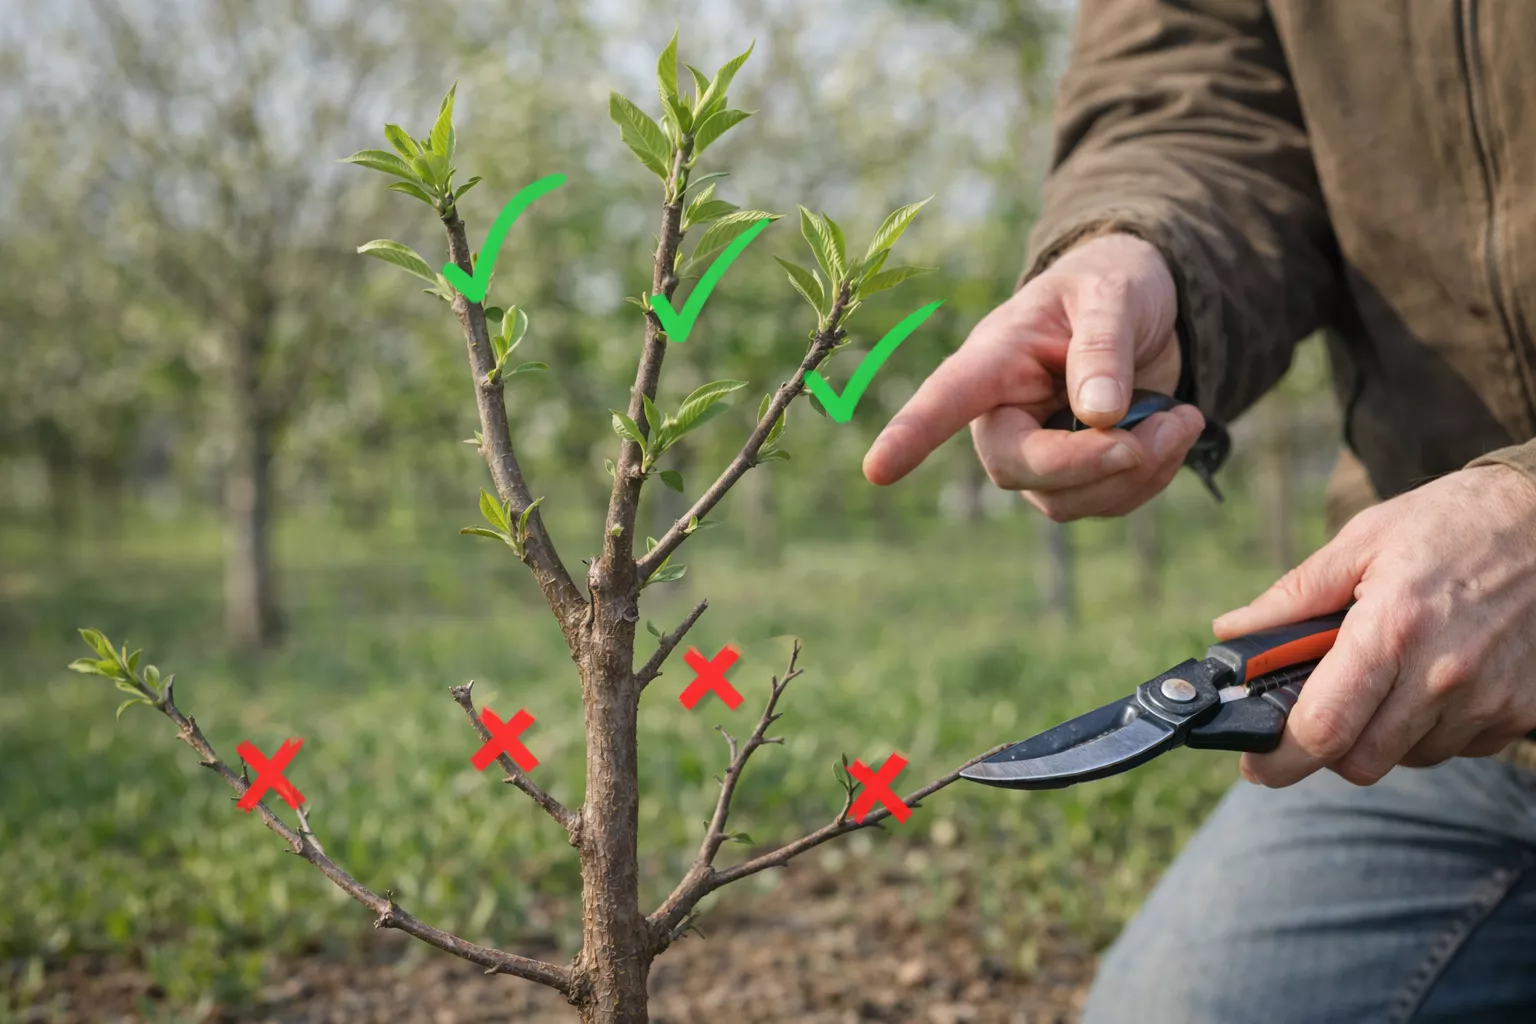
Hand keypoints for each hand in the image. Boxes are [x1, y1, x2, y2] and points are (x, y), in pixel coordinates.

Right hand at [862, 232, 1205, 519]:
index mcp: (993, 360)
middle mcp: (1002, 415)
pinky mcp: (1075, 477)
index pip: (945, 400)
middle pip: (1020, 469)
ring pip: (1068, 500)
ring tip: (1182, 417)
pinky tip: (1175, 431)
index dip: (911, 435)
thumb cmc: (1112, 285)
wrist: (1149, 309)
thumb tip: (1097, 415)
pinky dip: (1152, 477)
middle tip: (1163, 429)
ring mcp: (1037, 453)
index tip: (877, 470)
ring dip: (1138, 470)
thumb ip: (1102, 347)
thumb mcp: (1112, 294)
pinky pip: (1106, 502)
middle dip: (1093, 463)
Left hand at [1215, 464, 1535, 787]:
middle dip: (1325, 747)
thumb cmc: (1452, 523)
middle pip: (1361, 762)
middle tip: (1316, 712)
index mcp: (1392, 631)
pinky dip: (1428, 728)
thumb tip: (1232, 632)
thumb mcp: (1362, 540)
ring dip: (1380, 735)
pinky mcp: (1520, 712)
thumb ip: (1293, 597)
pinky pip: (1455, 747)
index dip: (1279, 755)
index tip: (1255, 759)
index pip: (1324, 729)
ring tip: (1383, 677)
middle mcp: (1444, 676)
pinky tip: (1428, 679)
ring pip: (1406, 758)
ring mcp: (1488, 700)